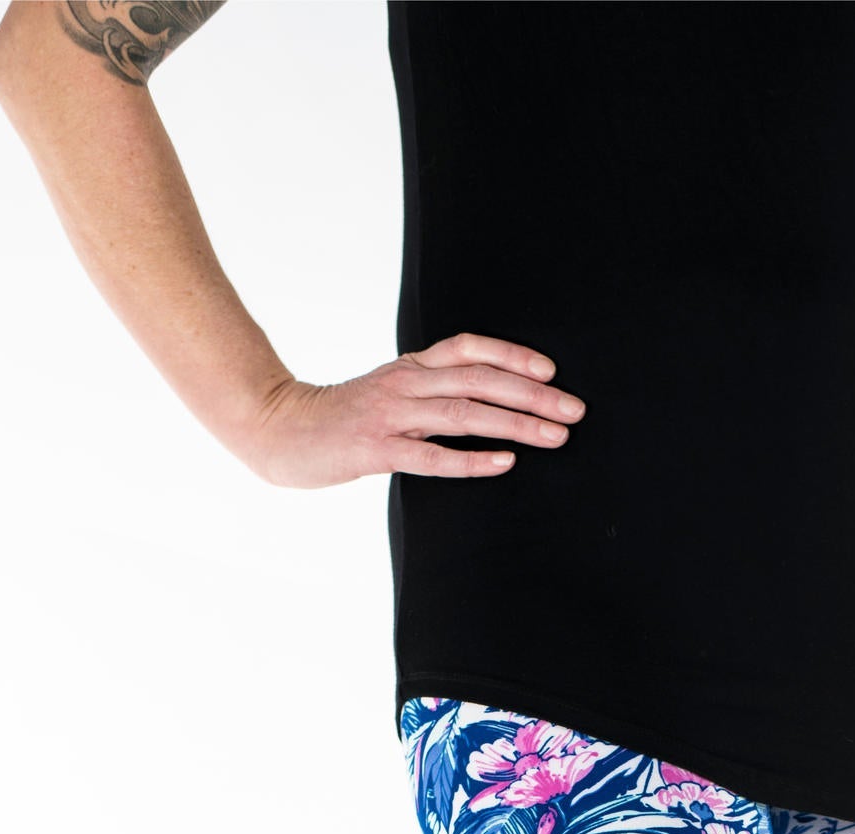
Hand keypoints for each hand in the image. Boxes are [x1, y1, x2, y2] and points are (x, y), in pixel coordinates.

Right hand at [235, 330, 584, 489]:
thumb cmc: (343, 418)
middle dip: (532, 395)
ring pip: (464, 414)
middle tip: (573, 410)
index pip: (469, 348)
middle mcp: (405, 384)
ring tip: (554, 436)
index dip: (512, 355)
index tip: (551, 371)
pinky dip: (471, 461)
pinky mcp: (376, 451)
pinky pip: (432, 457)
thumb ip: (430, 391)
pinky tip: (504, 464)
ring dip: (515, 424)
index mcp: (411, 368)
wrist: (281, 432)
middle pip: (479, 380)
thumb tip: (484, 398)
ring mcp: (390, 416)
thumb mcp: (390, 393)